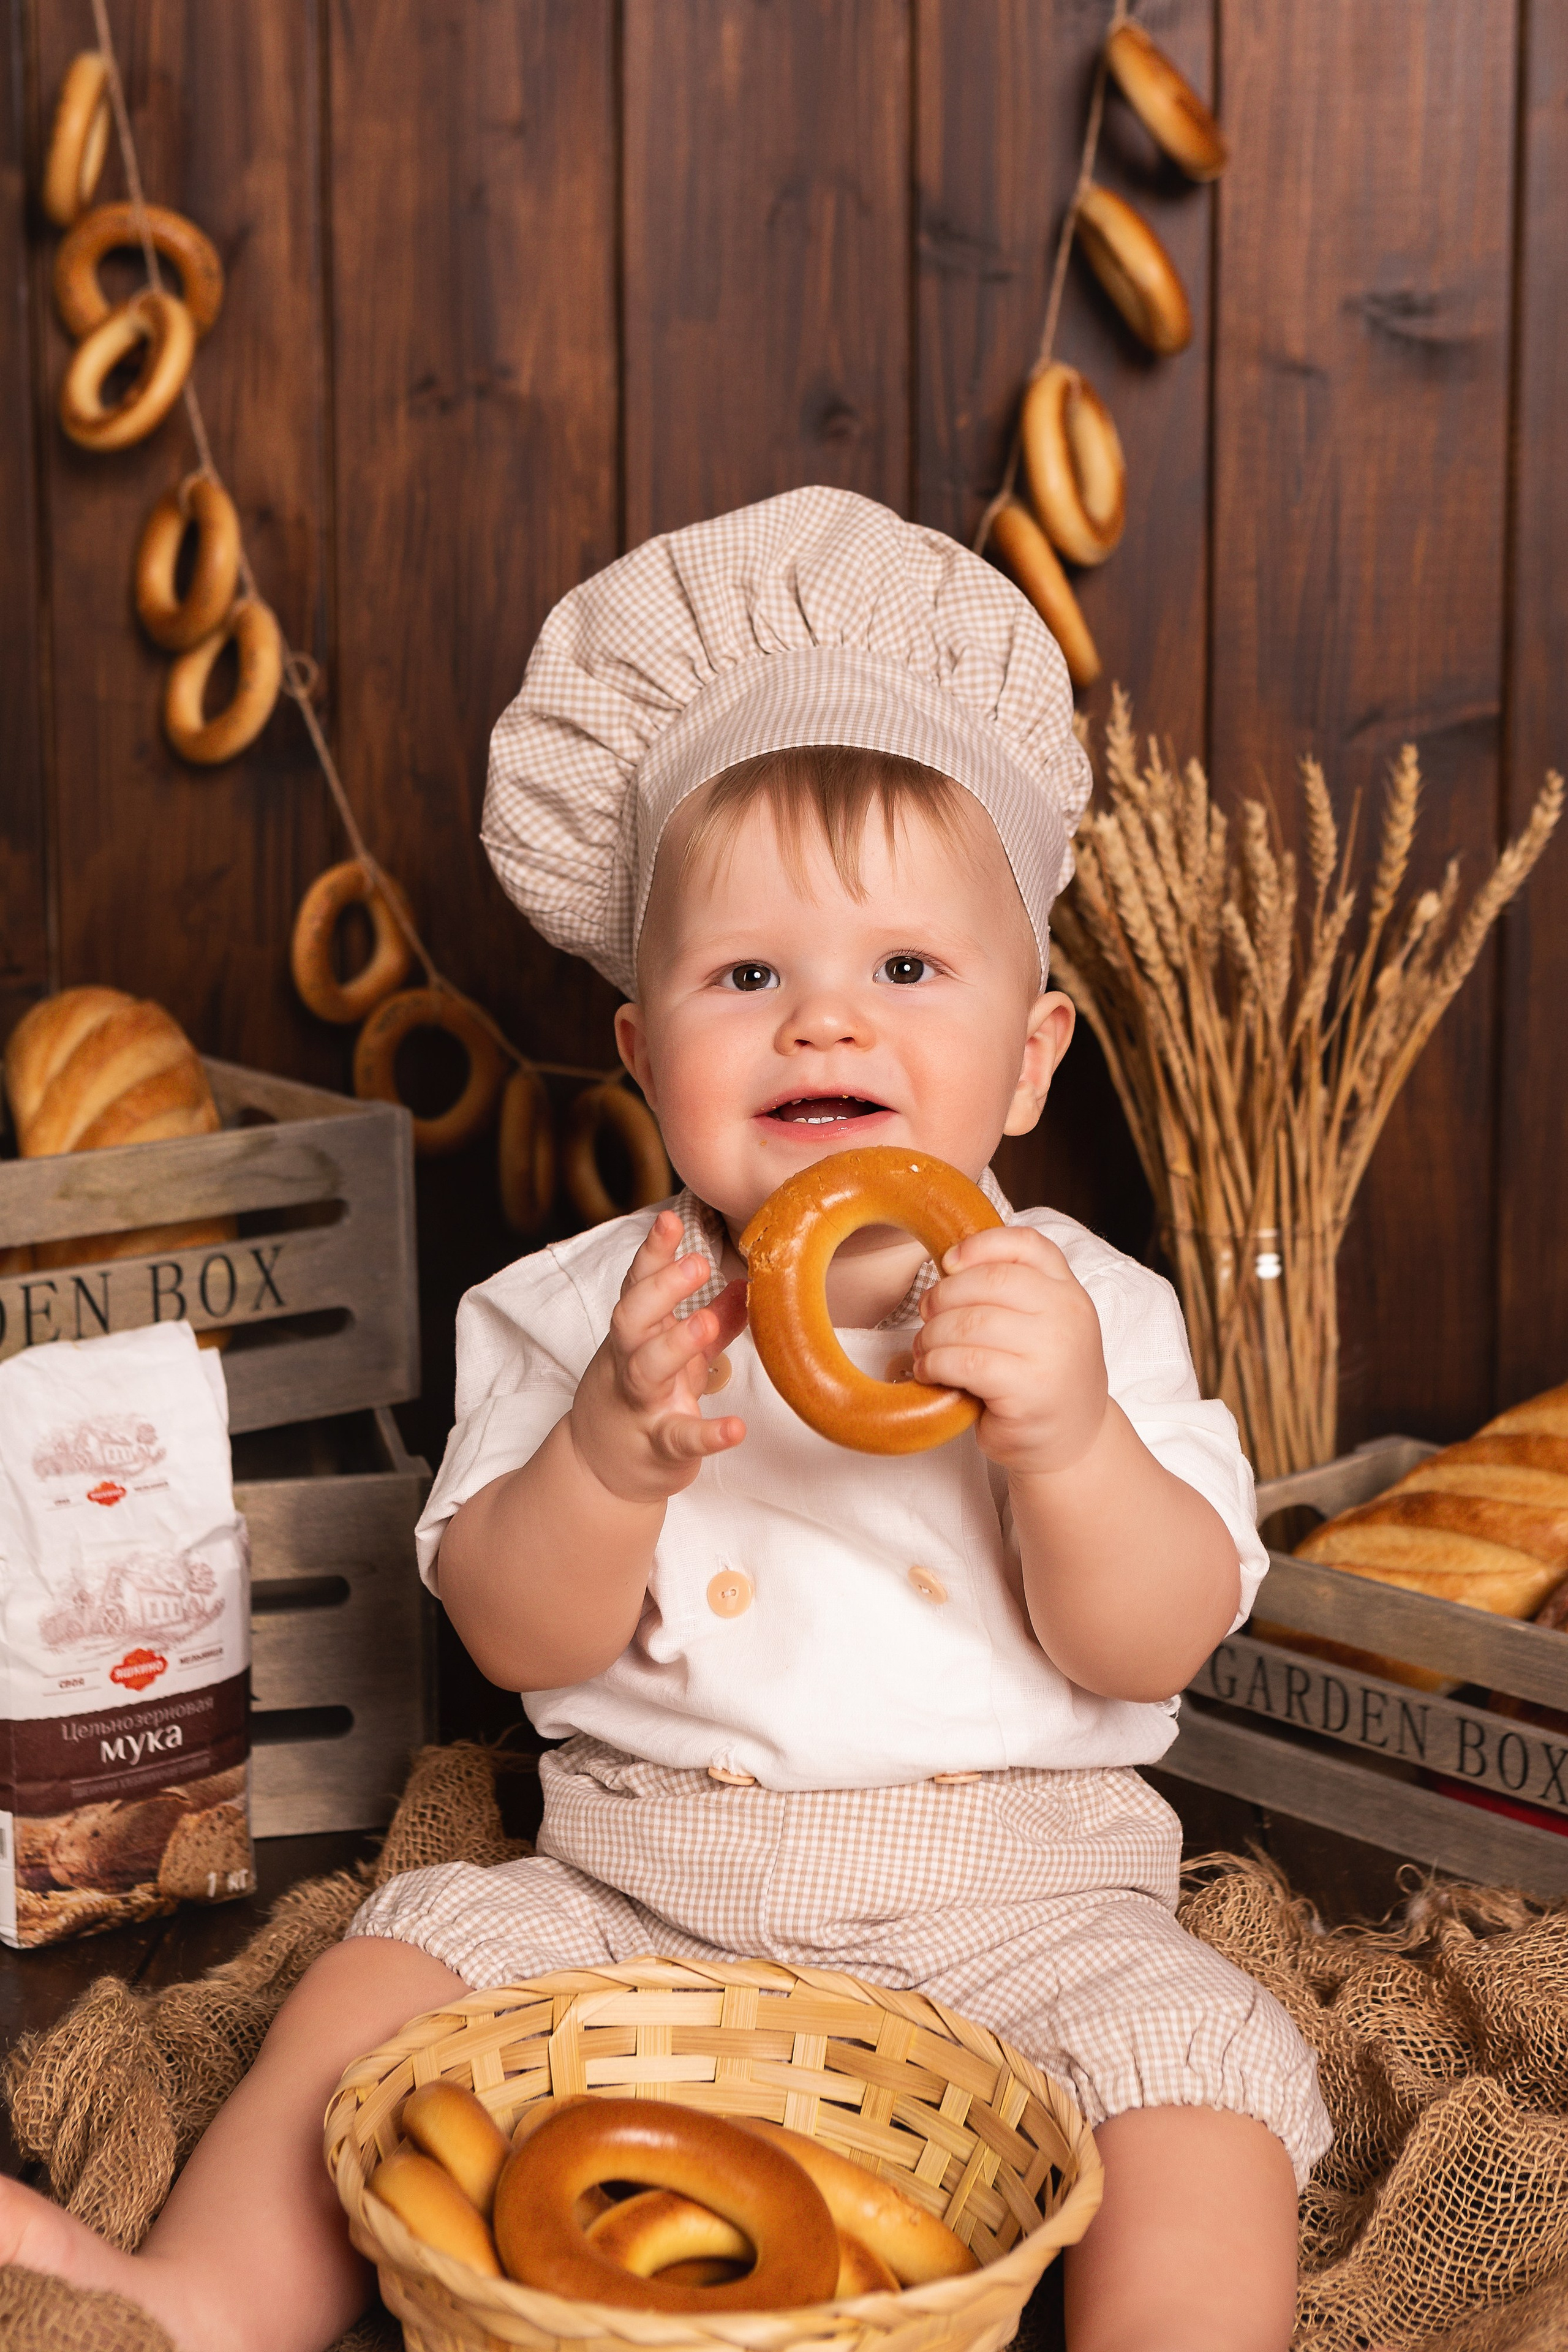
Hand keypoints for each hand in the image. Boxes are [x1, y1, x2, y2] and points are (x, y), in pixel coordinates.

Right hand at [569, 1210, 748, 1504]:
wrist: (602, 1468)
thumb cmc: (644, 1397)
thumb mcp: (677, 1352)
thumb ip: (714, 1318)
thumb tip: (748, 1283)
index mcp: (637, 1334)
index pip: (639, 1285)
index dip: (653, 1252)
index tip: (670, 1220)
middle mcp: (631, 1363)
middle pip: (631, 1318)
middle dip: (661, 1289)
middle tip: (697, 1263)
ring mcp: (642, 1403)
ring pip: (647, 1369)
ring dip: (675, 1343)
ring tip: (707, 1323)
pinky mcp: (658, 1445)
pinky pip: (679, 1437)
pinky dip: (707, 1434)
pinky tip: (735, 1429)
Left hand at [912, 1225, 1107, 1476]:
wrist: (1074, 1441)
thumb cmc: (1044, 1378)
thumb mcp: (1044, 1323)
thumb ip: (1013, 1291)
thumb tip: (948, 1265)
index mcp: (1068, 1291)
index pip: (1027, 1245)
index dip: (980, 1246)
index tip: (948, 1262)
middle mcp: (1066, 1315)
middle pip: (988, 1281)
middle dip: (943, 1296)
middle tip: (927, 1315)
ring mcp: (1051, 1352)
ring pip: (969, 1323)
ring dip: (932, 1335)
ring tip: (925, 1349)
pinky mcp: (1029, 1389)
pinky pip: (966, 1363)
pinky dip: (936, 1364)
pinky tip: (931, 1372)